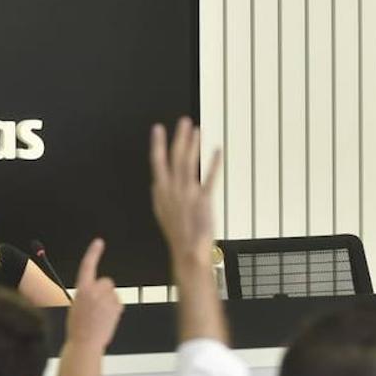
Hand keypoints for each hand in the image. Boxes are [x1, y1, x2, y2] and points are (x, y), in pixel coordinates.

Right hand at [66, 238, 122, 349]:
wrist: (85, 343)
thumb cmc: (78, 327)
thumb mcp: (76, 306)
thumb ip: (87, 294)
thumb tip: (98, 291)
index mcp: (82, 290)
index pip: (87, 266)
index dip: (93, 253)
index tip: (99, 242)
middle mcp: (95, 292)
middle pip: (106, 281)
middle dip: (104, 290)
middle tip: (97, 304)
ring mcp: (107, 300)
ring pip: (113, 293)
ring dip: (109, 301)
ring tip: (100, 315)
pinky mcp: (117, 307)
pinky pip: (118, 302)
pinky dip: (114, 309)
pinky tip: (107, 319)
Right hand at [150, 117, 221, 265]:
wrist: (187, 255)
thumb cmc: (178, 236)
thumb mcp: (165, 214)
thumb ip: (163, 196)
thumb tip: (157, 184)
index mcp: (161, 194)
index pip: (157, 163)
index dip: (157, 145)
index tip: (158, 129)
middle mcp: (172, 191)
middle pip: (174, 159)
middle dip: (178, 138)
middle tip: (183, 121)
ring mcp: (187, 196)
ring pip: (187, 164)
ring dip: (192, 146)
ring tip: (196, 129)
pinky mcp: (202, 202)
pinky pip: (208, 179)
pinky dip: (213, 164)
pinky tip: (217, 150)